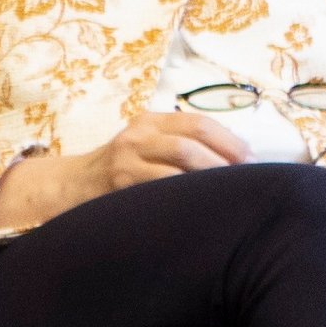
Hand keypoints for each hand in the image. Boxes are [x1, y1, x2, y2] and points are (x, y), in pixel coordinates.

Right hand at [0, 110, 244, 230]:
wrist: (73, 185)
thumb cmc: (125, 168)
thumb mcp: (149, 144)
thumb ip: (184, 144)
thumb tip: (241, 160)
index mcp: (152, 121)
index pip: (200, 123)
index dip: (230, 141)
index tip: (251, 160)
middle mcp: (138, 134)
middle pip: (192, 143)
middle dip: (225, 162)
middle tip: (246, 181)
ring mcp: (126, 159)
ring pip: (178, 165)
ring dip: (210, 180)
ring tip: (227, 193)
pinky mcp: (119, 184)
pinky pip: (161, 189)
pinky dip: (186, 197)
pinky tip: (201, 206)